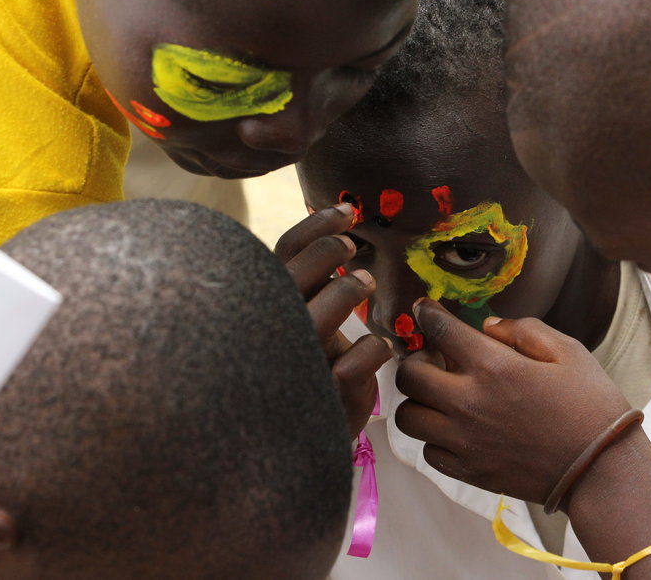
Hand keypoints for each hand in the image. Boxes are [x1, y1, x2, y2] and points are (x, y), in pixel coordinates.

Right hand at [276, 204, 391, 437]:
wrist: (307, 440)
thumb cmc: (313, 369)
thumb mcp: (309, 324)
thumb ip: (312, 286)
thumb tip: (337, 233)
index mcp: (269, 310)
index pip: (281, 255)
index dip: (314, 228)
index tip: (347, 211)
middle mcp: (276, 334)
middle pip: (294, 276)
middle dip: (327, 252)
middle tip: (352, 247)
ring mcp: (297, 367)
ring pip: (320, 315)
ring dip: (347, 292)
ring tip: (365, 283)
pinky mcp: (325, 400)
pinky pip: (354, 363)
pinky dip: (373, 349)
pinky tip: (381, 349)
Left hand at [394, 299, 631, 505]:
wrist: (600, 470)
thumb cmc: (590, 404)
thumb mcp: (567, 351)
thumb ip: (523, 330)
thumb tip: (487, 326)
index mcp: (494, 367)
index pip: (439, 330)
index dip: (426, 313)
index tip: (423, 309)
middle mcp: (469, 403)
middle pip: (409, 375)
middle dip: (416, 359)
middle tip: (435, 360)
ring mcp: (465, 441)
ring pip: (408, 416)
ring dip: (419, 400)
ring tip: (440, 396)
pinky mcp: (468, 472)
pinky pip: (427, 451)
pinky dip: (434, 436)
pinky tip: (455, 428)